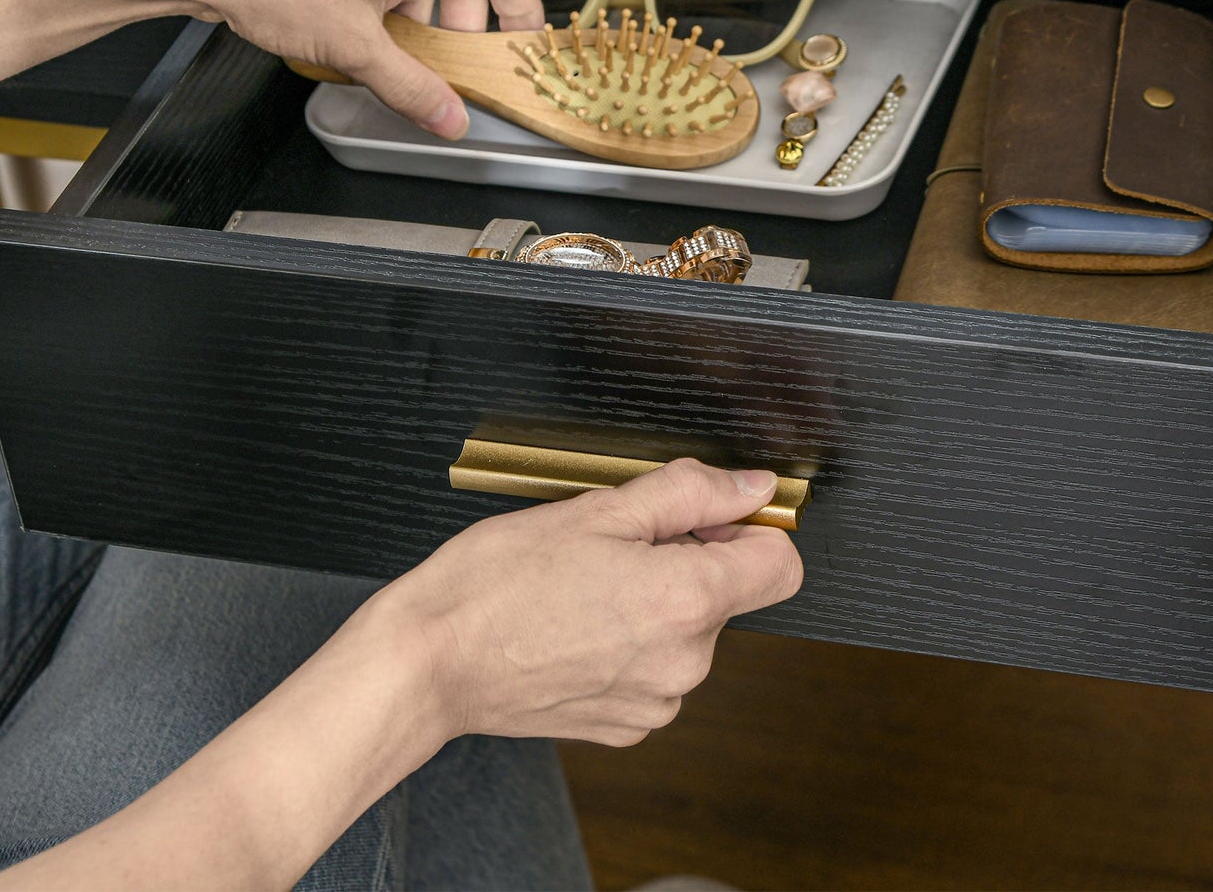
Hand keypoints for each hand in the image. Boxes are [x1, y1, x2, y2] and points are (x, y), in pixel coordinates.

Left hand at [153, 0, 543, 137]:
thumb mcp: (355, 48)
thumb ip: (412, 88)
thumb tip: (447, 115)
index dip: (523, 12)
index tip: (521, 45)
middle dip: (460, 28)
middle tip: (448, 70)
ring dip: (418, 17)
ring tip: (392, 56)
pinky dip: (387, 0)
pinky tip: (359, 32)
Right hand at [374, 459, 803, 746]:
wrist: (430, 662)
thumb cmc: (498, 581)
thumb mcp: (598, 508)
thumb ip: (692, 492)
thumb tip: (752, 485)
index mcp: (687, 601)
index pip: (782, 565)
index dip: (748, 529)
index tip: (705, 518)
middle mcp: (685, 663)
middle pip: (726, 593)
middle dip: (687, 559)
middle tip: (613, 543)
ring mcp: (655, 703)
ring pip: (688, 630)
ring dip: (655, 601)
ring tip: (584, 586)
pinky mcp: (625, 727)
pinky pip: (654, 669)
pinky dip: (628, 642)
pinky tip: (574, 624)